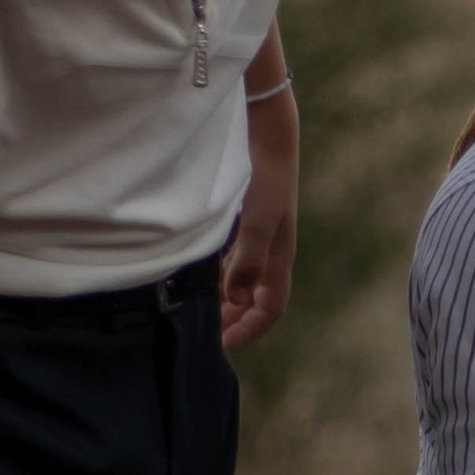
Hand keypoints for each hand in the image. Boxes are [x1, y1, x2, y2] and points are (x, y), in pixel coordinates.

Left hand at [221, 90, 298, 349]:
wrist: (266, 130)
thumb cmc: (264, 174)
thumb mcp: (258, 220)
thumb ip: (248, 260)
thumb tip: (235, 297)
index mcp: (278, 256)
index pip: (270, 307)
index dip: (249, 329)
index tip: (223, 344)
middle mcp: (269, 251)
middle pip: (254, 298)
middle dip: (233, 319)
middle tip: (205, 333)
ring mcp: (256, 236)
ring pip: (241, 280)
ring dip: (224, 299)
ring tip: (198, 309)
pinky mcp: (243, 220)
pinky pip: (231, 259)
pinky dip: (217, 275)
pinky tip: (196, 273)